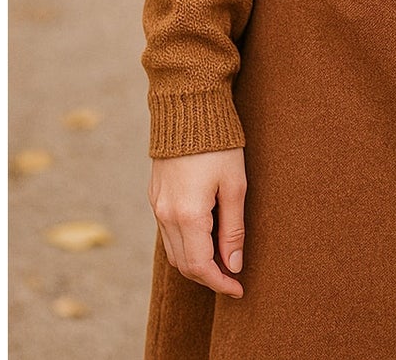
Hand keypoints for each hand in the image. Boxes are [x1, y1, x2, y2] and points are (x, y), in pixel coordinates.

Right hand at [148, 148, 247, 297]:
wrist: (188, 107)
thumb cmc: (218, 144)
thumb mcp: (235, 185)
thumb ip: (234, 229)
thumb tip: (234, 264)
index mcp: (187, 216)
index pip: (200, 267)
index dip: (220, 282)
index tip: (239, 288)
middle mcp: (166, 215)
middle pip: (184, 264)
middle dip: (208, 275)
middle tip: (234, 276)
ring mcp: (157, 205)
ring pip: (174, 250)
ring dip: (196, 260)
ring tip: (223, 257)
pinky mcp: (155, 195)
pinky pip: (167, 231)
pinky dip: (186, 243)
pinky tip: (206, 234)